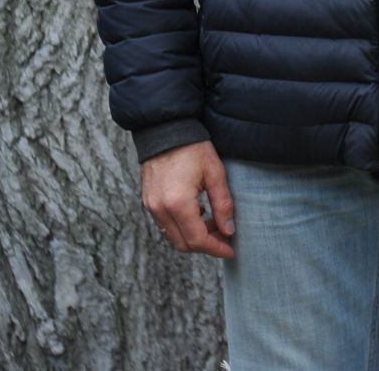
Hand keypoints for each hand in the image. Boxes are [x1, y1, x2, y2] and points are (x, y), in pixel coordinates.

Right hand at [141, 140, 235, 258]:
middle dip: (206, 245)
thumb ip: (223, 205)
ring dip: (193, 237)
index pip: (197, 240)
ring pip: (173, 237)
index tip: (230, 249)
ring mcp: (151, 206)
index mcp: (178, 203)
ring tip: (213, 224)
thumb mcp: (215, 173)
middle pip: (183, 244)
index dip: (216, 248)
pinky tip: (197, 213)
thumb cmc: (192, 148)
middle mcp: (160, 209)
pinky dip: (182, 227)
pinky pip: (165, 225)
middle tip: (224, 237)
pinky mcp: (148, 201)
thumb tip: (228, 231)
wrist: (165, 129)